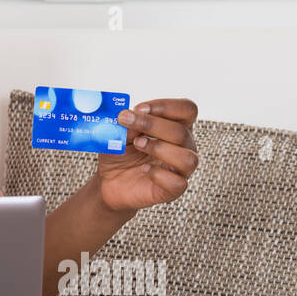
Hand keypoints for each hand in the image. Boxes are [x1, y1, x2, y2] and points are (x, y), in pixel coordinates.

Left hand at [97, 98, 198, 213]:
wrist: (108, 180)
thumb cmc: (120, 152)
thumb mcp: (119, 132)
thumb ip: (127, 123)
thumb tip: (131, 117)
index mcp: (176, 126)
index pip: (187, 110)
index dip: (166, 106)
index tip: (140, 108)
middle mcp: (184, 146)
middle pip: (182, 132)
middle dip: (151, 124)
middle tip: (125, 120)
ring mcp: (180, 169)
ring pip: (188, 158)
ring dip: (159, 148)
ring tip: (138, 145)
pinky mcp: (173, 190)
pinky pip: (178, 183)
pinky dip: (159, 174)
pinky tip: (145, 169)